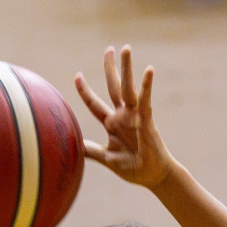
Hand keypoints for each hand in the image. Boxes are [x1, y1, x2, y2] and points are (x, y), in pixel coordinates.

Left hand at [75, 45, 175, 188]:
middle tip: (109, 49)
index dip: (85, 91)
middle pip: (113, 87)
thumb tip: (72, 147)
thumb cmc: (133, 168)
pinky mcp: (146, 119)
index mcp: (112, 124)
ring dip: (126, 68)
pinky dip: (147, 85)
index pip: (95, 104)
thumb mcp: (106, 158)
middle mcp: (122, 116)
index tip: (77, 76)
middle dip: (110, 68)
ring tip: (125, 49)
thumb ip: (91, 151)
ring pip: (128, 88)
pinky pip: (145, 100)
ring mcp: (134, 116)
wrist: (153, 177)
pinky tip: (148, 70)